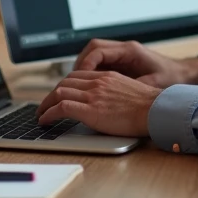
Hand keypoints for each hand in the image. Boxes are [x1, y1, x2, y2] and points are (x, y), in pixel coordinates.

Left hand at [36, 70, 161, 136]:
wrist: (156, 111)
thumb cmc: (149, 107)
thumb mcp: (130, 92)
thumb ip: (115, 93)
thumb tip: (108, 104)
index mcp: (108, 77)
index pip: (78, 76)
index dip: (65, 86)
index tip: (60, 95)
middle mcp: (98, 82)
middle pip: (65, 82)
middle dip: (52, 94)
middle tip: (46, 105)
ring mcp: (93, 95)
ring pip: (59, 92)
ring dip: (45, 104)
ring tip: (41, 115)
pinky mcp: (90, 110)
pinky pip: (61, 107)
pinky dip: (48, 114)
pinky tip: (45, 121)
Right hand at [73, 39, 197, 88]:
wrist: (184, 75)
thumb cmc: (172, 79)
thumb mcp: (153, 85)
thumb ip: (133, 87)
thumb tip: (113, 95)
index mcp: (130, 51)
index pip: (98, 50)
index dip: (86, 64)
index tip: (79, 79)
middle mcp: (124, 50)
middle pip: (92, 49)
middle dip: (80, 65)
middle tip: (72, 83)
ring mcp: (122, 56)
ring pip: (94, 55)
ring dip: (84, 69)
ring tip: (77, 86)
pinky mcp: (122, 64)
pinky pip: (100, 64)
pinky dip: (92, 73)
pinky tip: (89, 88)